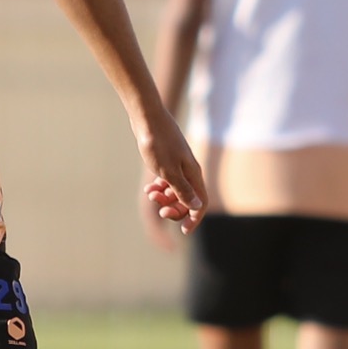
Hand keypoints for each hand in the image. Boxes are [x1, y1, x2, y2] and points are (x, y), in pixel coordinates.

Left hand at [136, 114, 208, 233]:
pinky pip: (168, 180)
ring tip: (151, 194)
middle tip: (160, 210)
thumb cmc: (157, 143)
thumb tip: (197, 206)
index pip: (200, 203)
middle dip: (175, 208)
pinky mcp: (168, 160)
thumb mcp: (168, 171)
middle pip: (188, 199)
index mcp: (193, 174)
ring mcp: (179, 165)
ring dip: (165, 197)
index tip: (183, 231)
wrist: (147, 117)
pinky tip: (150, 188)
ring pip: (176, 190)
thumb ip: (182, 190)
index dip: (194, 218)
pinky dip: (160, 187)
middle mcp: (189, 170)